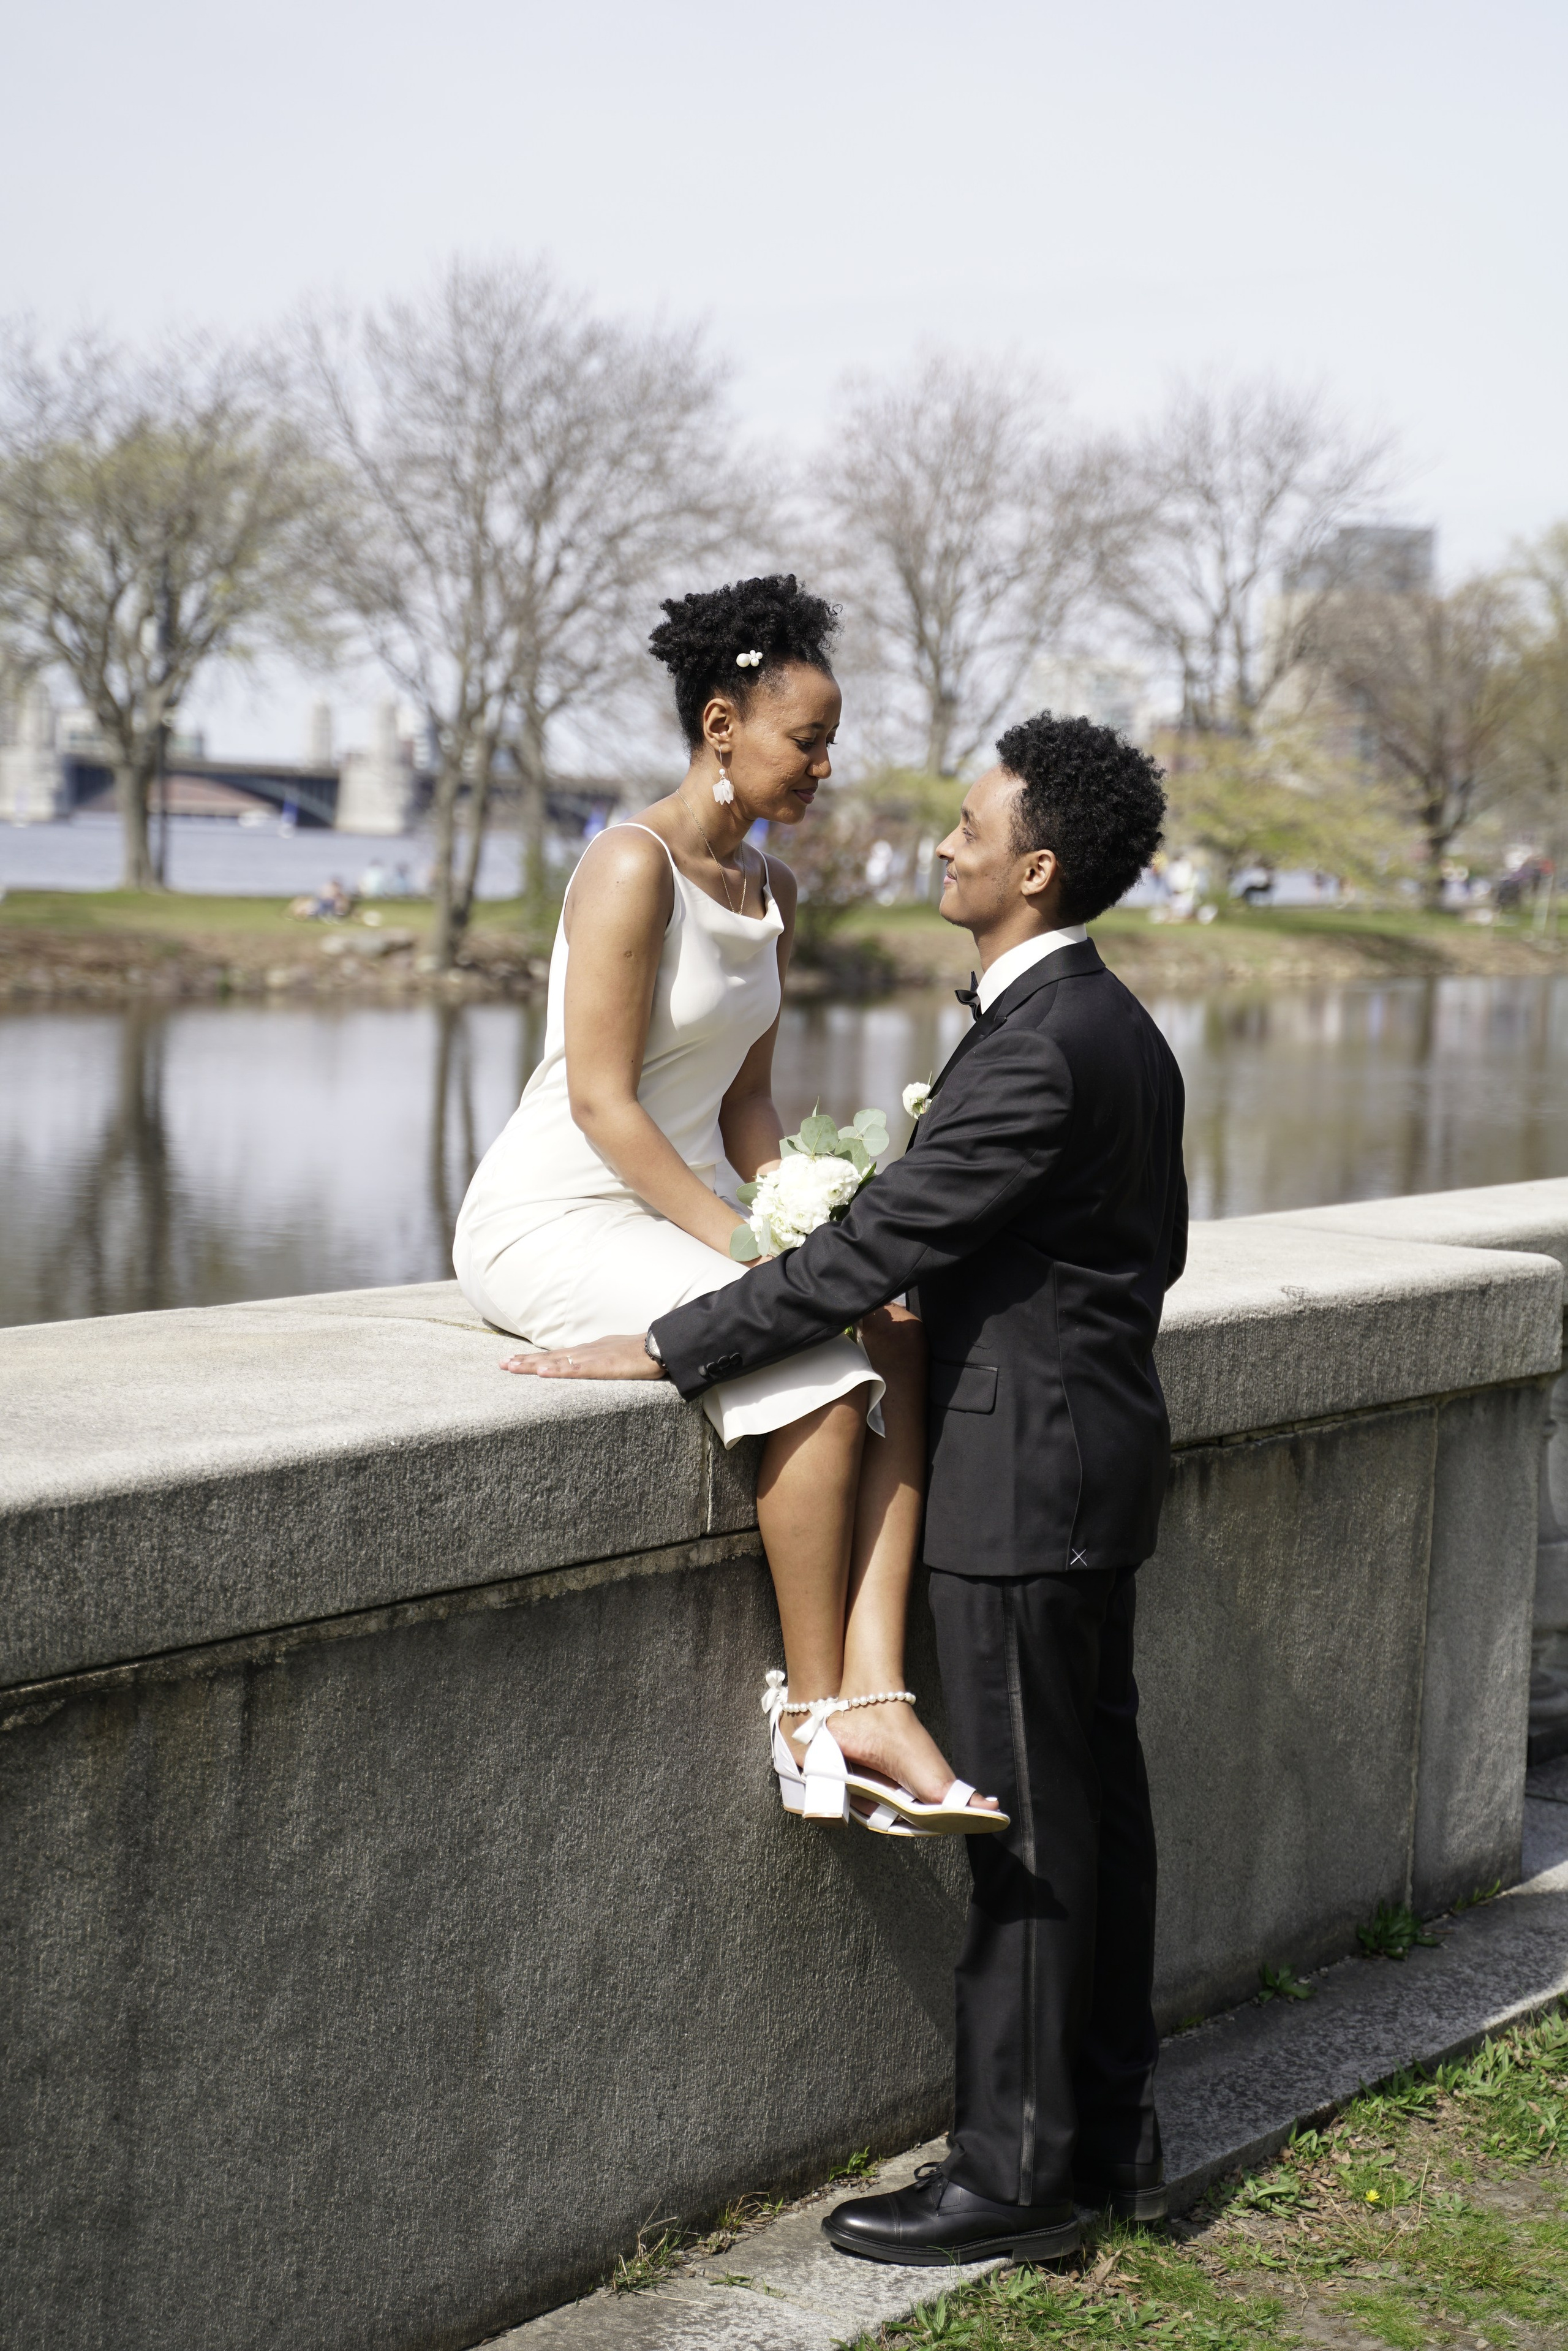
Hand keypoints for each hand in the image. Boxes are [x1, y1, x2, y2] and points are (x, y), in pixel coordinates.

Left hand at [499, 1335, 661, 1380]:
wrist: (661, 1346)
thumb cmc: (643, 1353)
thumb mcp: (617, 1356)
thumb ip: (602, 1361)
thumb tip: (591, 1367)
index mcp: (590, 1351)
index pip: (558, 1355)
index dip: (536, 1359)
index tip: (516, 1361)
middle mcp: (586, 1351)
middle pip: (550, 1356)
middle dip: (525, 1361)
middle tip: (502, 1364)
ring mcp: (592, 1358)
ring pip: (556, 1362)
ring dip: (532, 1365)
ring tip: (511, 1367)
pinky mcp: (602, 1367)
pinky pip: (575, 1370)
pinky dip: (557, 1371)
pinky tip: (542, 1372)